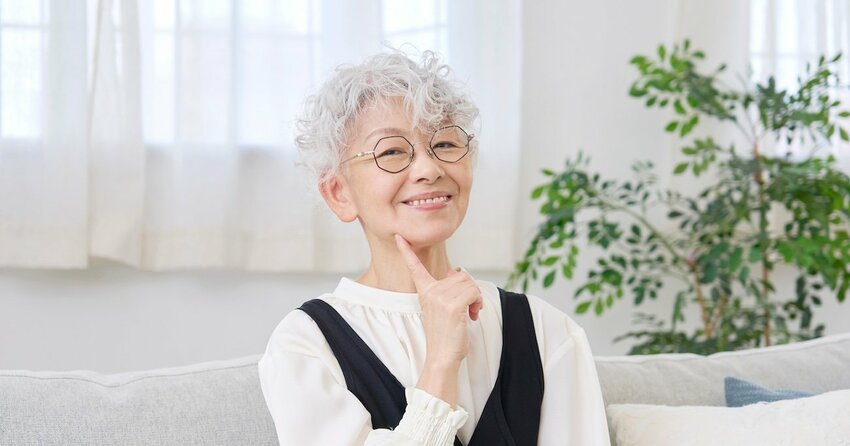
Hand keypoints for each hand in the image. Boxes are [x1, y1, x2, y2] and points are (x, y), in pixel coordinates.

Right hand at [394, 234, 483, 368]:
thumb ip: (447, 289)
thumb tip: (455, 271)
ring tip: (470, 313)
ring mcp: (441, 298)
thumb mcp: (443, 309)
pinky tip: (473, 315)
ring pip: (470, 283)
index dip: (406, 251)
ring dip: (476, 297)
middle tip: (469, 308)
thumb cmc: (445, 337)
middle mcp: (431, 292)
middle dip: (470, 290)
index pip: (415, 268)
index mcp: (425, 292)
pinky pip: (474, 292)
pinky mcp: (453, 305)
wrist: (442, 357)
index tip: (400, 237)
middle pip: (461, 274)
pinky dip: (478, 303)